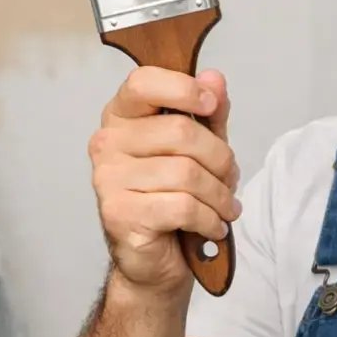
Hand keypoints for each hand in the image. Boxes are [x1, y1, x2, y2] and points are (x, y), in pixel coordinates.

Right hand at [90, 66, 240, 290]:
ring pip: (186, 173)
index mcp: (122, 117)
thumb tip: (214, 78)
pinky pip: (181, 206)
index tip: (211, 105)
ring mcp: (108, 179)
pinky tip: (212, 226)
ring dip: (219, 194)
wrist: (154, 257)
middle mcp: (108, 144)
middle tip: (229, 178)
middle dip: (220, 158)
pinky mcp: (119, 214)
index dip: (183, 89)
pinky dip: (209, 219)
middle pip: (181, 131)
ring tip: (225, 207)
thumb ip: (208, 113)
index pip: (143, 82)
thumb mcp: (201, 147)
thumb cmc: (175, 194)